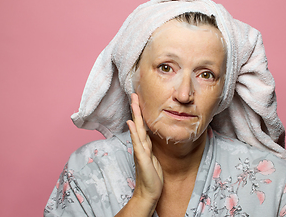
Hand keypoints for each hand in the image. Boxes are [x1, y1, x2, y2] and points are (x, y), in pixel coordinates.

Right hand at [126, 93, 163, 212]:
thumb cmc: (152, 175)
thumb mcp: (153, 157)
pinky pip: (138, 142)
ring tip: (133, 102)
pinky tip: (132, 122)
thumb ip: (148, 146)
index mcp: (145, 144)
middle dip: (136, 108)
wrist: (149, 191)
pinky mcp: (142, 157)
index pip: (142, 125)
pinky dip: (134, 132)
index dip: (140, 112)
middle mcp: (141, 145)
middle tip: (134, 94)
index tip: (139, 99)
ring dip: (136, 114)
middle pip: (138, 123)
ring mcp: (140, 150)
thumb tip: (145, 135)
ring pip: (138, 129)